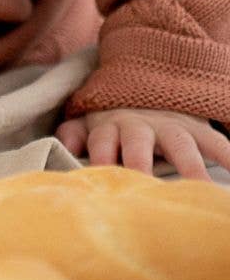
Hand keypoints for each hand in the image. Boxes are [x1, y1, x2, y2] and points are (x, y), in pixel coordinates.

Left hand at [55, 107, 229, 180]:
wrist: (145, 90)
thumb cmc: (113, 122)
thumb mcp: (89, 122)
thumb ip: (73, 134)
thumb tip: (66, 147)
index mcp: (110, 127)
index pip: (101, 141)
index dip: (99, 157)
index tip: (100, 179)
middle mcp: (139, 125)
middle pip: (138, 142)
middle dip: (140, 162)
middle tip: (146, 185)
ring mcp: (170, 126)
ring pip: (180, 143)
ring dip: (190, 165)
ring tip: (200, 189)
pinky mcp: (196, 129)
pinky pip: (215, 142)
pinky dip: (228, 155)